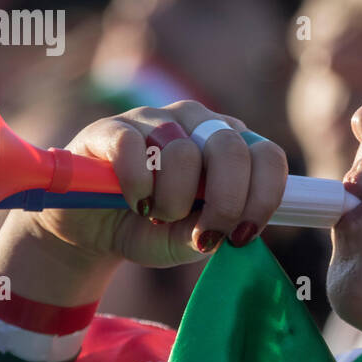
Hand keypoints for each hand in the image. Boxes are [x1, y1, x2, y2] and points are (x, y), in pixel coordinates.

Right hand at [19, 100, 288, 269]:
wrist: (93, 230)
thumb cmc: (152, 229)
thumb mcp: (189, 242)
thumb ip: (211, 232)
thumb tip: (218, 228)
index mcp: (230, 145)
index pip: (267, 155)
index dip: (262, 197)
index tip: (242, 236)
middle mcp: (199, 122)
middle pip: (231, 149)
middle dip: (224, 203)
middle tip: (204, 234)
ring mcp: (155, 119)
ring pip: (183, 152)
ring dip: (173, 200)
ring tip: (158, 214)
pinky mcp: (112, 128)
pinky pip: (133, 149)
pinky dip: (138, 186)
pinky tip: (134, 202)